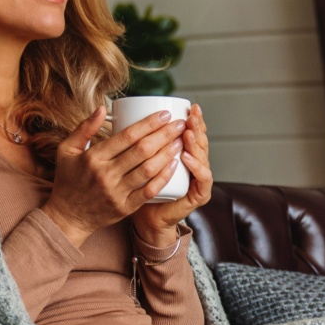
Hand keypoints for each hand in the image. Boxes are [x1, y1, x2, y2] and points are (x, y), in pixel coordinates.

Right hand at [40, 105, 186, 249]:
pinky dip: (163, 177)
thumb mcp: (67, 150)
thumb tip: (102, 107)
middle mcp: (106, 175)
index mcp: (93, 157)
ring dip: (168, 154)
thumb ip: (84, 128)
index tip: (165, 114)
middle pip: (142, 151)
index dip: (149, 124)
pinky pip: (149, 191)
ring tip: (181, 141)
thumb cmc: (68, 180)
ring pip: (148, 170)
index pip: (127, 136)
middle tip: (180, 125)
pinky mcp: (125, 207)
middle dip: (165, 135)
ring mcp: (116, 193)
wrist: (67, 217)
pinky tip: (174, 165)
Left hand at [129, 103, 211, 247]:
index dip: (195, 120)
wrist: (147, 218)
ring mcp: (199, 180)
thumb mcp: (138, 160)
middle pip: (201, 141)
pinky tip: (186, 158)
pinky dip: (197, 168)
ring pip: (203, 157)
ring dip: (196, 143)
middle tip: (191, 116)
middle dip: (198, 127)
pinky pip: (203, 180)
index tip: (190, 106)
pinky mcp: (199, 195)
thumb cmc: (139, 188)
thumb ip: (135, 140)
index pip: (195, 133)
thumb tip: (120, 112)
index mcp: (185, 153)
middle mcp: (196, 165)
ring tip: (187, 132)